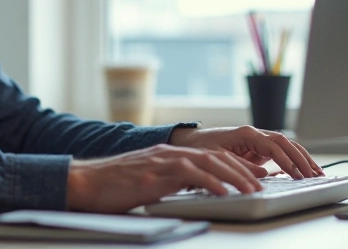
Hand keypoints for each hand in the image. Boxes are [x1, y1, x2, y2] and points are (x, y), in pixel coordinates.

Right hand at [65, 144, 262, 212]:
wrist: (85, 182)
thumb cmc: (113, 187)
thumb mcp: (149, 182)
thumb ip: (171, 183)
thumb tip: (193, 192)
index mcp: (169, 155)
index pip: (211, 157)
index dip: (236, 166)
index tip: (255, 177)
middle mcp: (169, 153)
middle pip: (215, 158)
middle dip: (242, 171)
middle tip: (262, 184)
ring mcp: (162, 162)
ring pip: (207, 163)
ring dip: (234, 177)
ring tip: (252, 190)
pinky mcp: (155, 175)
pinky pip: (189, 175)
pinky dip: (209, 183)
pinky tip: (223, 192)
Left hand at [168, 125, 323, 179]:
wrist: (193, 141)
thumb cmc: (202, 147)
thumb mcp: (216, 157)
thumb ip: (238, 164)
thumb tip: (262, 174)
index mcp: (246, 133)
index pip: (273, 145)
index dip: (286, 160)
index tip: (297, 173)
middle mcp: (255, 134)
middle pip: (285, 143)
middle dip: (301, 158)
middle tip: (315, 175)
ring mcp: (258, 141)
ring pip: (286, 146)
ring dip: (302, 158)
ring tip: (317, 173)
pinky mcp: (258, 149)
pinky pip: (281, 154)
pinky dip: (294, 161)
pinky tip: (305, 171)